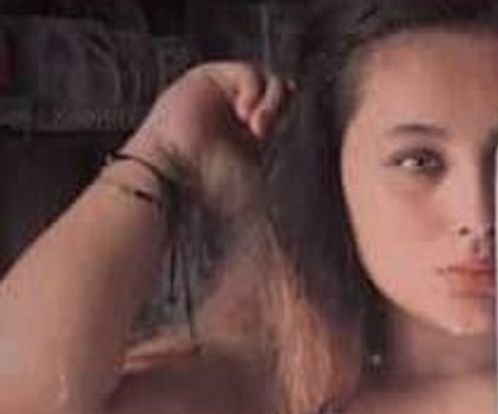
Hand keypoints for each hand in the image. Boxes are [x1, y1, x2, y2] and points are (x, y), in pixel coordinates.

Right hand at [123, 62, 296, 216]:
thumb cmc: (208, 186)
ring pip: (265, 80)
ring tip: (256, 127)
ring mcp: (223, 92)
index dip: (289, 113)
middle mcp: (238, 110)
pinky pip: (247, 72)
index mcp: (252, 133)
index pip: (283, 109)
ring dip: (268, 103)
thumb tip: (295, 229)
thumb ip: (274, 186)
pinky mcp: (209, 77)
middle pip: (277, 90)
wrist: (173, 174)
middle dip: (279, 109)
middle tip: (263, 133)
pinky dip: (252, 91)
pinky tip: (242, 113)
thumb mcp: (254, 184)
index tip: (283, 133)